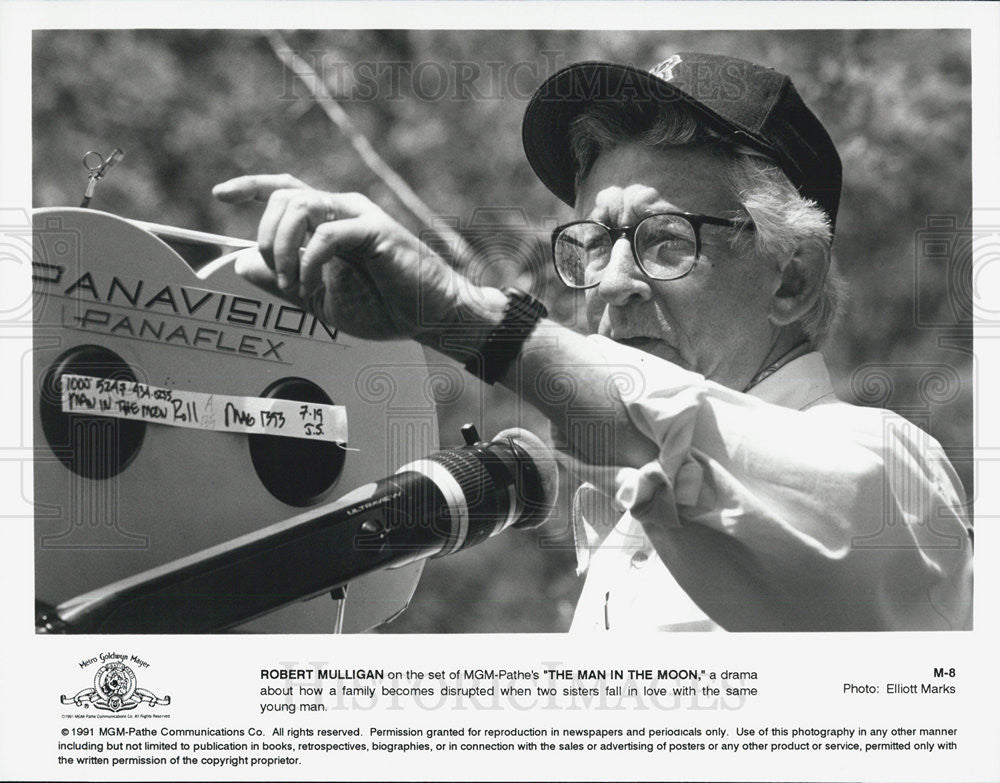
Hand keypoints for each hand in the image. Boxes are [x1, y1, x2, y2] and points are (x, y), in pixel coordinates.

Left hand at [212, 174, 465, 340]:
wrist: (429, 318)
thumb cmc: (385, 307)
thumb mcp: (321, 299)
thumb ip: (283, 281)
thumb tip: (242, 263)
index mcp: (331, 221)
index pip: (285, 190)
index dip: (250, 186)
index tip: (219, 194)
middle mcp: (343, 211)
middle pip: (285, 195)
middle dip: (266, 235)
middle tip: (273, 273)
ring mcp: (359, 217)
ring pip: (301, 205)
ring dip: (282, 247)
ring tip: (291, 283)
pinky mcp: (376, 231)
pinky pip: (327, 234)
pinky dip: (308, 263)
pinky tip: (312, 288)